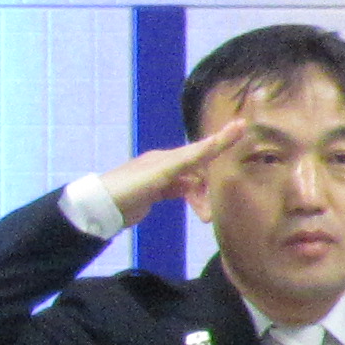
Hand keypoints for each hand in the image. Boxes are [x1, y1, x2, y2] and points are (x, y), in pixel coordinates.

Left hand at [97, 119, 246, 226]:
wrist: (102, 206)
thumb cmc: (134, 184)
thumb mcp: (165, 170)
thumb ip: (194, 156)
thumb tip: (220, 137)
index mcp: (168, 156)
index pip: (201, 147)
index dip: (221, 139)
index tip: (243, 126)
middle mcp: (165, 164)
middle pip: (197, 170)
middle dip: (208, 187)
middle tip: (214, 208)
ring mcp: (159, 179)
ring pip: (189, 184)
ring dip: (200, 199)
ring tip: (205, 218)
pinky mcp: (154, 194)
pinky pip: (180, 192)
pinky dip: (190, 200)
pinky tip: (196, 209)